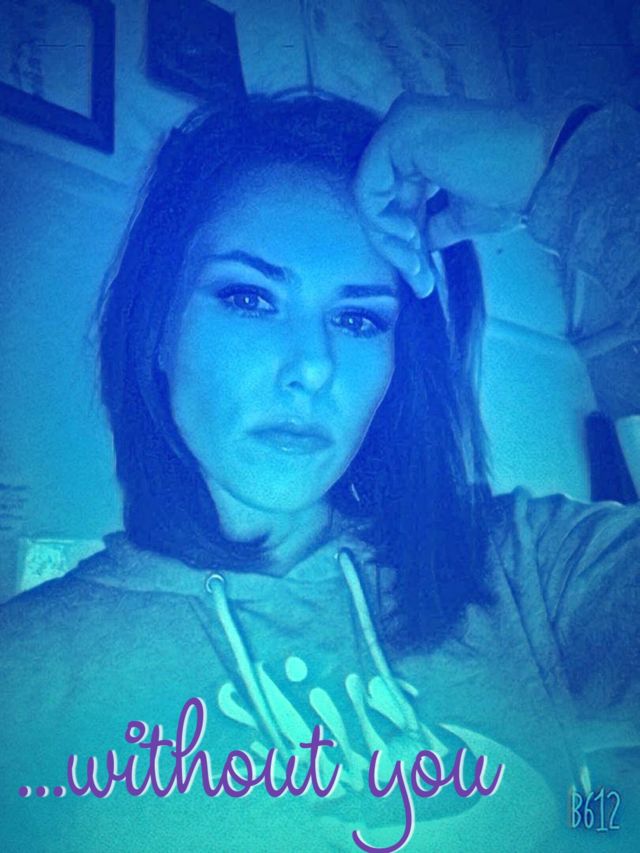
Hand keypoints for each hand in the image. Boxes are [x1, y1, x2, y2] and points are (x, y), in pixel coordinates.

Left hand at [355, 94, 553, 296]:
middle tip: (419, 281)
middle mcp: (408, 125)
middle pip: (378, 197)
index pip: (394, 196)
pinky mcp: (397, 132)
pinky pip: (366, 187)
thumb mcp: (463, 215)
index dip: (403, 241)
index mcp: (423, 142)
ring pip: (368, 196)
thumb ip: (432, 225)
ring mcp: (401, 124)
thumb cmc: (513, 188)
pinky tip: (410, 235)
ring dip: (390, 240)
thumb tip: (418, 246)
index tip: (421, 277)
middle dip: (395, 247)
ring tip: (418, 264)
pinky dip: (382, 220)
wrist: (544, 169)